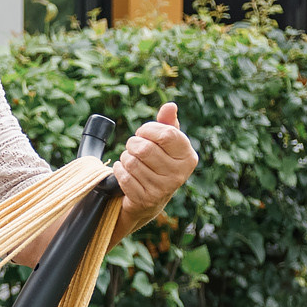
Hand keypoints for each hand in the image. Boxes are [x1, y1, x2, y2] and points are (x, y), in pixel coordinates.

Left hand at [112, 103, 198, 231]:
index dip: (148, 129)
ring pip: (132, 161)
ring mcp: (162, 188)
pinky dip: (119, 170)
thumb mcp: (167, 144)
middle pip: (145, 148)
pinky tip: (125, 172)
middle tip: (133, 146)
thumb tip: (170, 106)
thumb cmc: (159, 163)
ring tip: (131, 160)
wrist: (149, 199)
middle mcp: (179, 174)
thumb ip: (168, 124)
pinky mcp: (145, 198)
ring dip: (125, 157)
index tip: (143, 132)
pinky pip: (123, 176)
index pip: (167, 134)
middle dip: (133, 143)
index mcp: (188, 157)